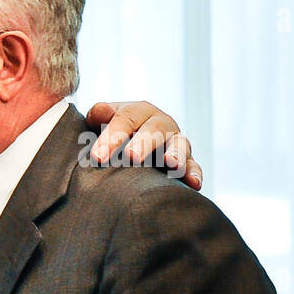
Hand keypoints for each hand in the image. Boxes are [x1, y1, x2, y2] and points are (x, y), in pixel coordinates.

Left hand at [85, 100, 202, 189]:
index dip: (112, 137)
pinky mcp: (187, 160)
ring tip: (172, 164)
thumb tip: (100, 110)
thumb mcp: (102, 121)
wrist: (129, 143)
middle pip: (154, 130)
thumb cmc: (111, 134)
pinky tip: (194, 183)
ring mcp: (175, 141)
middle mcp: (160, 123)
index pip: (126, 119)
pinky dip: (195, 173)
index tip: (98, 157)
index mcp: (138, 111)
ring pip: (179, 144)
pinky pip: (194, 165)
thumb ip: (99, 115)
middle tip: (132, 157)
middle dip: (143, 143)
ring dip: (176, 154)